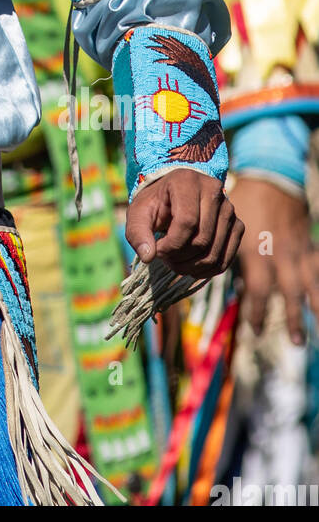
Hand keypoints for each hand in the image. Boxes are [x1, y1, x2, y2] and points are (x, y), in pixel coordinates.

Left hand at [125, 169, 243, 277]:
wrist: (174, 194)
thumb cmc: (155, 203)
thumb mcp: (138, 213)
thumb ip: (137, 232)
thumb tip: (148, 256)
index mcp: (187, 181)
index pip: (187, 222)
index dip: (171, 244)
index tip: (157, 250)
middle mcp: (214, 191)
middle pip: (202, 239)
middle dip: (180, 257)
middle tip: (165, 258)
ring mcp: (229, 209)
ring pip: (214, 252)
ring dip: (192, 267)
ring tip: (175, 262)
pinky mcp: (237, 225)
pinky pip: (226, 258)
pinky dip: (208, 270)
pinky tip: (191, 268)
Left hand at [229, 176, 318, 346]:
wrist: (270, 177)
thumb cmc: (242, 200)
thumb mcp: (226, 224)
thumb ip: (222, 251)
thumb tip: (213, 275)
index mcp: (255, 249)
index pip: (257, 289)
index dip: (256, 311)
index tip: (254, 330)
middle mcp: (280, 253)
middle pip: (289, 292)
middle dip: (293, 318)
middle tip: (297, 344)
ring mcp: (297, 248)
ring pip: (310, 282)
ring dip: (315, 306)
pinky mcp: (308, 243)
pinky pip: (318, 266)